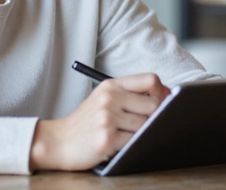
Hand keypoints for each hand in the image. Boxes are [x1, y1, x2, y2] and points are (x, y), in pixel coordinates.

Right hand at [29, 72, 169, 171]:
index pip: (150, 80)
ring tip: (125, 134)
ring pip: (145, 126)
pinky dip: (131, 146)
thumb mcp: (104, 98)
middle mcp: (109, 98)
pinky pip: (134, 142)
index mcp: (111, 85)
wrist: (58, 141)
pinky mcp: (107, 139)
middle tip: (143, 124)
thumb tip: (167, 94)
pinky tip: (117, 143)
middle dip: (154, 117)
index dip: (162, 92)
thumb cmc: (86, 121)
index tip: (163, 102)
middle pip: (154, 105)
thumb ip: (130, 94)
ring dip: (140, 133)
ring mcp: (107, 119)